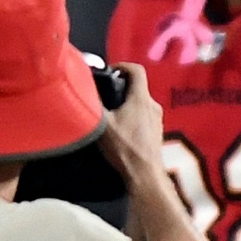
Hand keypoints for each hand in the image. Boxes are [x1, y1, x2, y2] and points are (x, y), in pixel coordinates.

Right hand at [96, 63, 169, 196]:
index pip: (136, 70)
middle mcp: (153, 105)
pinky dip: (133, 118)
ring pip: (141, 103)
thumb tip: (83, 94)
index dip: (122, 66)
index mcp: (141, 98)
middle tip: (105, 96)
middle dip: (121, 88)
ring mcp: (158, 120)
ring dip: (127, 105)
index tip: (110, 72)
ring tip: (111, 115)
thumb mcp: (102, 126)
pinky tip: (122, 131)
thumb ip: (93, 106)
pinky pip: (144, 117)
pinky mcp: (157, 133)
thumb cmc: (124, 148)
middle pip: (138, 87)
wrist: (144, 174)